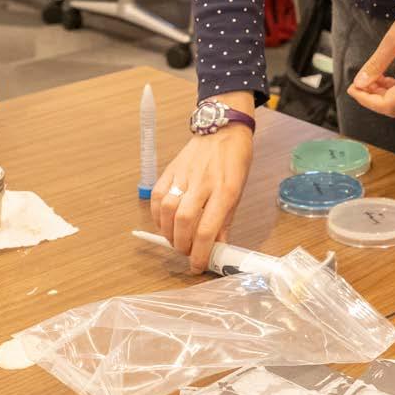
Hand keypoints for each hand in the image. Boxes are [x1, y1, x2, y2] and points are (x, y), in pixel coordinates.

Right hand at [151, 106, 253, 271]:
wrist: (223, 129)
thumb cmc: (235, 161)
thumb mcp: (238, 191)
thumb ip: (225, 220)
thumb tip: (216, 248)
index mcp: (225, 191)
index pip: (207, 229)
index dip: (200, 253)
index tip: (197, 266)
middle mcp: (203, 183)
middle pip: (184, 221)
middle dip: (182, 245)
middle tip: (186, 252)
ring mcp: (184, 175)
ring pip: (167, 209)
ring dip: (168, 232)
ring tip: (175, 240)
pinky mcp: (171, 168)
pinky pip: (157, 195)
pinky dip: (156, 214)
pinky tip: (163, 222)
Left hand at [348, 0, 394, 117]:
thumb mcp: (392, 40)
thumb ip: (376, 64)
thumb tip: (359, 83)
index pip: (389, 104)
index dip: (367, 100)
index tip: (352, 88)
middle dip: (372, 99)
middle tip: (356, 84)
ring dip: (381, 94)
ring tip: (367, 78)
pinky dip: (391, 88)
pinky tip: (381, 75)